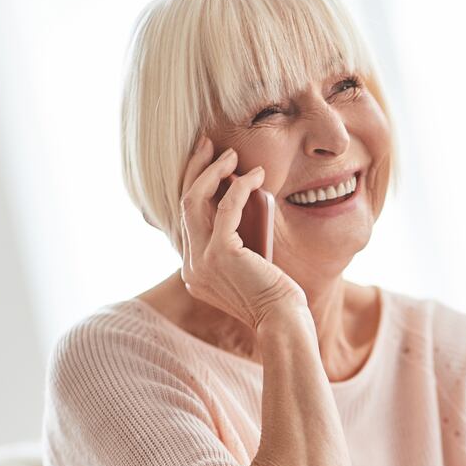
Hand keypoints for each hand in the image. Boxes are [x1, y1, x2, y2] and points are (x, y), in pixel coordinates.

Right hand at [178, 135, 306, 330]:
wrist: (282, 320)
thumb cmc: (274, 297)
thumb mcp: (247, 269)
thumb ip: (236, 248)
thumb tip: (242, 210)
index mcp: (193, 272)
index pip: (188, 220)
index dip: (196, 187)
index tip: (210, 164)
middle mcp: (190, 267)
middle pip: (184, 205)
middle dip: (195, 169)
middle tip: (208, 145)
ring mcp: (201, 261)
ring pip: (194, 200)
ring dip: (212, 171)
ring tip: (230, 154)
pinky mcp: (220, 254)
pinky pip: (226, 208)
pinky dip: (240, 187)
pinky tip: (255, 176)